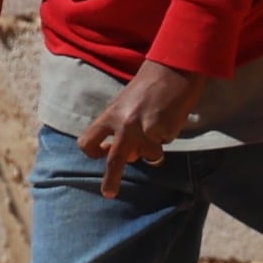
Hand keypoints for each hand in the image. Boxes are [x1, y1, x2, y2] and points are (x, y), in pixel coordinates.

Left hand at [76, 60, 207, 198]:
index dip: (93, 152)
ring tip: (161, 125)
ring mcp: (144, 129)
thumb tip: (127, 153)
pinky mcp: (163, 131)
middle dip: (111, 180)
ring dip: (155, 146)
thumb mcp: (126, 103)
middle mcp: (123, 124)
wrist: (173, 68)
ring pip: (148, 154)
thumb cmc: (151, 84)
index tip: (100, 157)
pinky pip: (166, 142)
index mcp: (110, 115)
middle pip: (114, 160)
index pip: (89, 141)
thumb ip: (121, 125)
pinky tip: (171, 117)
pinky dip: (170, 133)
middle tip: (108, 194)